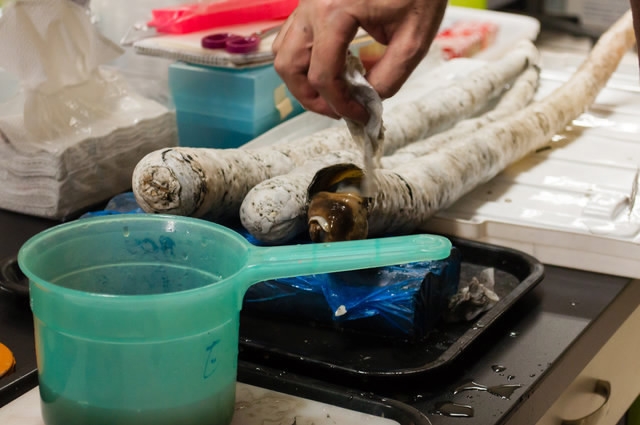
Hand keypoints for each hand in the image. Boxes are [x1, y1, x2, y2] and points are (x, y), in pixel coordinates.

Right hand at [272, 0, 447, 122]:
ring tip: (334, 92)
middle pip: (289, 68)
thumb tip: (368, 100)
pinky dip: (304, 59)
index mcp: (334, 13)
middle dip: (312, 98)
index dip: (340, 105)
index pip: (323, 76)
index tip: (359, 116)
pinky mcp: (310, 1)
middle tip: (339, 110)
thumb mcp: (414, 39)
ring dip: (302, 80)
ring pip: (283, 53)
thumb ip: (389, 77)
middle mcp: (311, 7)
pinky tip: (333, 66)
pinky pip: (292, 36)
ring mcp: (306, 2)